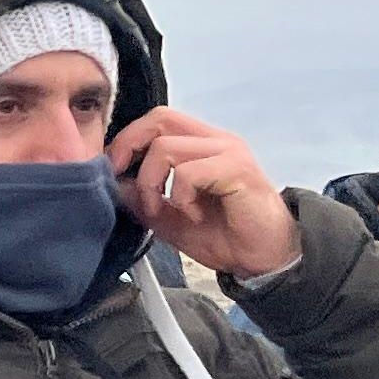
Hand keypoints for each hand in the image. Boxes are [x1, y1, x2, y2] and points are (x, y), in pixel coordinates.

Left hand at [107, 110, 299, 279]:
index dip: (127, 140)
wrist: (265, 259)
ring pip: (165, 147)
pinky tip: (192, 215)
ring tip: (164, 209)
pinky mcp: (237, 169)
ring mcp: (228, 152)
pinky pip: (188, 172)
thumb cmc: (225, 236)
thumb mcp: (169, 219)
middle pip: (159, 119)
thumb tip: (115, 182)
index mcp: (201, 145)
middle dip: (129, 148)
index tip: (113, 170)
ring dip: (151, 184)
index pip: (157, 120)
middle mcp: (216, 141)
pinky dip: (179, 196)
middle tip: (124, 182)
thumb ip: (142, 199)